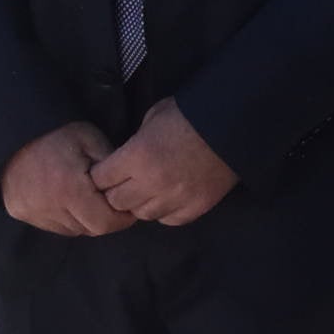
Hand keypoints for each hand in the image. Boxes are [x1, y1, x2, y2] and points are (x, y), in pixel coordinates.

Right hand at [0, 122, 135, 237]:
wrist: (15, 131)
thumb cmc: (58, 133)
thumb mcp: (91, 140)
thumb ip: (113, 167)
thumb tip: (129, 189)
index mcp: (69, 189)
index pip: (104, 222)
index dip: (122, 219)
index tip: (130, 207)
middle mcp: (49, 207)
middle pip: (89, 229)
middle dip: (106, 219)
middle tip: (114, 203)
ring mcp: (32, 212)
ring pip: (73, 229)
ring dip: (86, 219)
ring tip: (90, 197)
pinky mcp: (21, 212)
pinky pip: (54, 225)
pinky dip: (67, 217)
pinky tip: (69, 198)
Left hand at [89, 99, 238, 225]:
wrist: (233, 123)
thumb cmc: (190, 113)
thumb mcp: (154, 116)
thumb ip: (135, 141)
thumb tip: (125, 158)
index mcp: (137, 156)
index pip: (100, 179)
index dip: (101, 174)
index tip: (107, 170)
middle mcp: (151, 182)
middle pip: (116, 202)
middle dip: (116, 191)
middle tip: (125, 182)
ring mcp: (174, 198)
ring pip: (141, 214)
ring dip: (141, 203)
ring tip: (149, 190)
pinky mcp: (195, 207)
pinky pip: (168, 220)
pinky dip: (165, 210)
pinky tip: (170, 196)